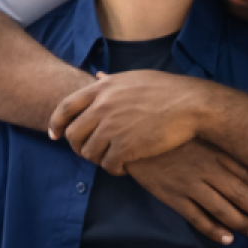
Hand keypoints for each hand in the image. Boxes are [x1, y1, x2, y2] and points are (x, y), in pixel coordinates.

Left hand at [48, 71, 213, 173]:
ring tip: (112, 159)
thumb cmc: (168, 90)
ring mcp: (112, 127)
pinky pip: (108, 165)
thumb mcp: (134, 78)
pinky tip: (125, 167)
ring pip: (89, 153)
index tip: (55, 135)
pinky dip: (114, 169)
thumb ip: (112, 82)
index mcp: (102, 89)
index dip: (56, 123)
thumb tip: (97, 77)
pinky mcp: (125, 147)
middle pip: (73, 135)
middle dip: (79, 147)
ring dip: (98, 160)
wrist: (191, 105)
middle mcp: (102, 107)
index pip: (65, 107)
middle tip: (91, 153)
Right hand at [126, 139, 247, 242]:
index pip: (247, 171)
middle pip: (239, 194)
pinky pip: (198, 219)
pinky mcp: (173, 197)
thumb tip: (242, 149)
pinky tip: (227, 239)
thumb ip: (217, 141)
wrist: (134, 140)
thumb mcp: (197, 131)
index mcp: (214, 151)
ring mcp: (189, 185)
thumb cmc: (168, 134)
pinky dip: (215, 231)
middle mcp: (205, 169)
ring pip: (222, 209)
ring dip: (241, 222)